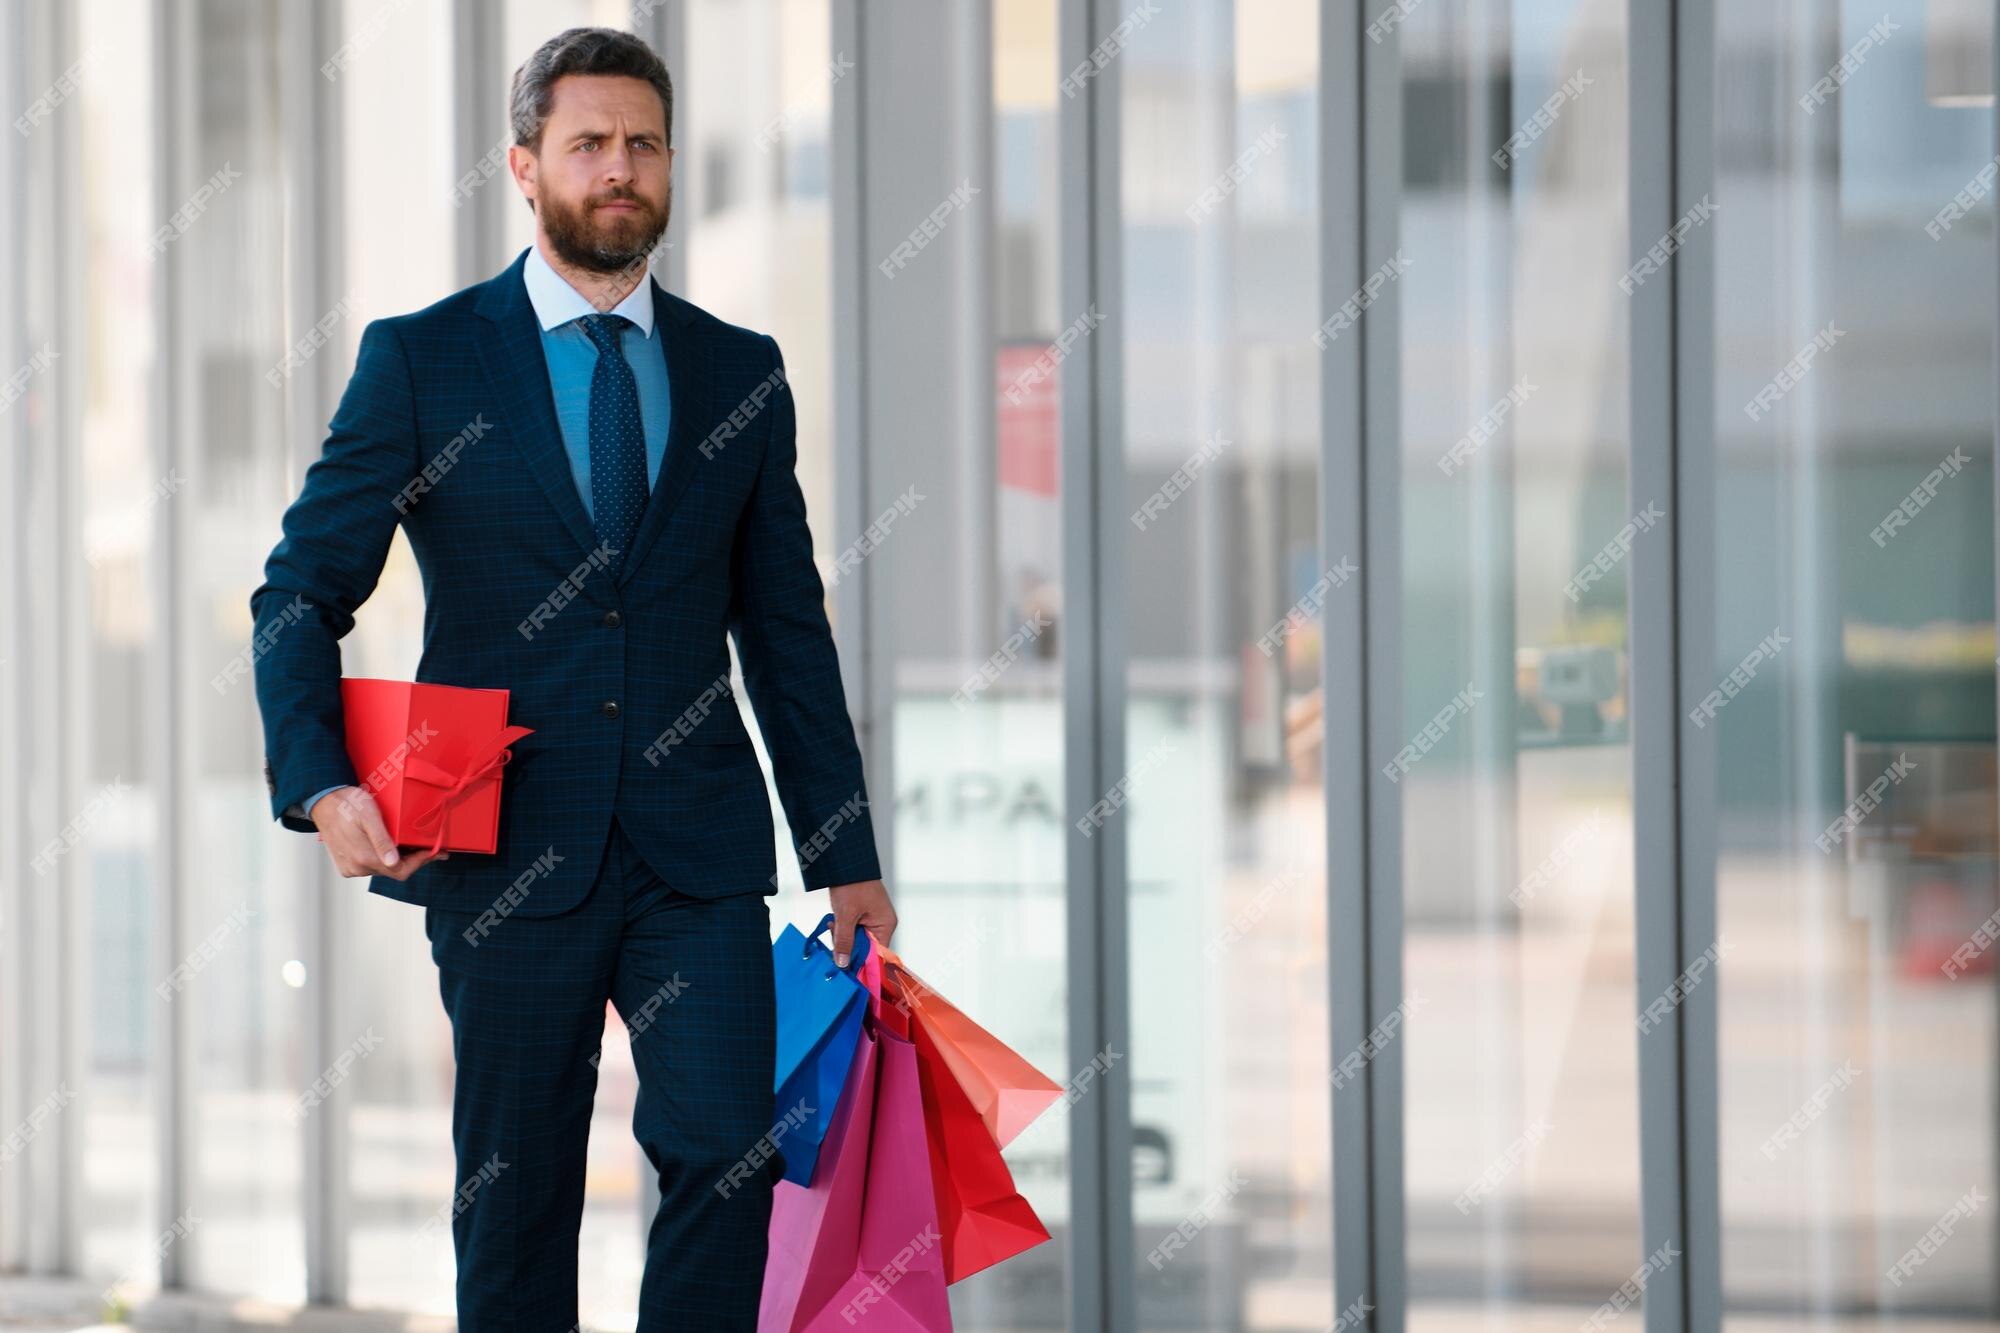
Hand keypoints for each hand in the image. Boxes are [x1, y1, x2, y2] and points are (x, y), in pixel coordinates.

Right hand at [311, 785, 448, 880]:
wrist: (324, 801)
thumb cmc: (348, 804)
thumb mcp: (369, 816)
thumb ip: (382, 840)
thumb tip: (393, 862)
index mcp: (364, 858)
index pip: (401, 871)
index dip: (421, 862)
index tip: (436, 852)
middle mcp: (357, 868)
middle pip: (394, 871)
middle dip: (414, 860)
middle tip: (430, 847)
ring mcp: (350, 868)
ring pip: (384, 869)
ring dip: (399, 858)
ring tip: (412, 844)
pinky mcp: (346, 865)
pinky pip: (371, 866)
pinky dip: (385, 858)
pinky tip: (393, 846)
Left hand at [827, 879, 895, 967]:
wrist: (846, 861)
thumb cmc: (852, 884)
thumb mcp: (846, 915)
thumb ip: (844, 941)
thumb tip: (842, 964)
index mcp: (885, 925)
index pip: (877, 954)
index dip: (861, 962)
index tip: (846, 969)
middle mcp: (881, 924)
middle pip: (864, 948)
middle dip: (847, 944)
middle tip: (834, 935)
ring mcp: (871, 919)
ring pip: (855, 939)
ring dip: (842, 935)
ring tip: (833, 922)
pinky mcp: (861, 915)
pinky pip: (851, 929)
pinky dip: (841, 927)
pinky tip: (833, 920)